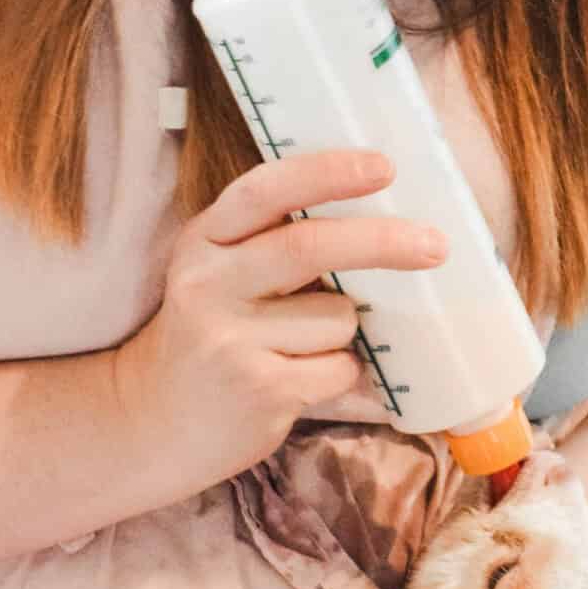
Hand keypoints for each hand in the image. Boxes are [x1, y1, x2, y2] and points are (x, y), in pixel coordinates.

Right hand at [110, 149, 444, 496]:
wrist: (153, 422)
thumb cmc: (213, 336)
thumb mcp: (221, 274)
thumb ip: (275, 243)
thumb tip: (386, 217)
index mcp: (204, 241)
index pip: (264, 191)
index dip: (326, 173)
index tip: (383, 166)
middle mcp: (208, 284)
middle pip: (309, 247)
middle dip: (382, 242)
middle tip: (435, 245)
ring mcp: (230, 339)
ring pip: (338, 316)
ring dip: (345, 333)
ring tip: (300, 350)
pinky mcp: (258, 389)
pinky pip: (339, 367)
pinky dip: (340, 373)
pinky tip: (300, 381)